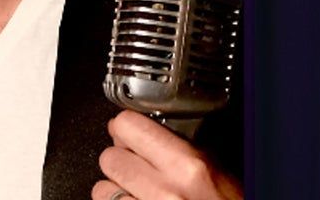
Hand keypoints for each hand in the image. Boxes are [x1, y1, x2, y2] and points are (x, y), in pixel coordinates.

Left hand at [91, 110, 241, 199]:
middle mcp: (166, 192)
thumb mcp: (217, 172)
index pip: (129, 126)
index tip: (128, 132)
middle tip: (134, 164)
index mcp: (190, 168)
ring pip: (102, 189)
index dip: (125, 127)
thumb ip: (185, 150)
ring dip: (115, 188)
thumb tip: (152, 129)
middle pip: (110, 157)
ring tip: (135, 191)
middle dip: (120, 159)